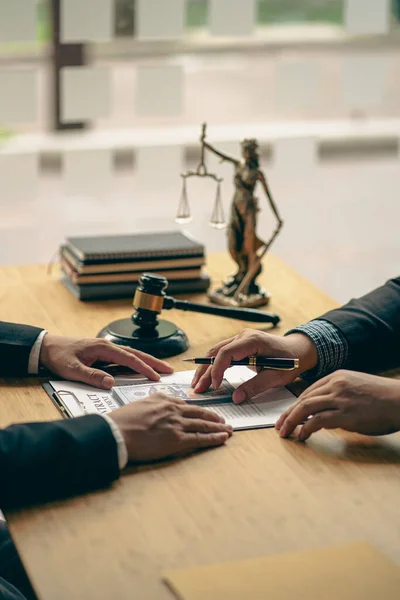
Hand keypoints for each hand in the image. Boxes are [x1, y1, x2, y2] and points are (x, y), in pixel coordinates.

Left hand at [39, 335, 172, 388]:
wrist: (46, 347)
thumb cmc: (58, 356)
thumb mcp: (71, 369)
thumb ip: (91, 376)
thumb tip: (110, 383)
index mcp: (103, 348)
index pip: (129, 358)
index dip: (144, 368)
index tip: (156, 377)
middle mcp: (107, 346)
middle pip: (136, 354)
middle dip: (154, 362)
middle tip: (169, 370)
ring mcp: (106, 348)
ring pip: (132, 354)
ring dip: (147, 361)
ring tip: (162, 369)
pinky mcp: (103, 353)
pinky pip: (125, 358)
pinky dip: (137, 362)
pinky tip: (143, 368)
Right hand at [110, 393, 232, 462]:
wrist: (116, 432)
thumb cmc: (123, 420)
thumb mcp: (140, 402)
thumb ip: (153, 399)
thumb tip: (158, 398)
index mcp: (165, 400)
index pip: (187, 404)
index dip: (199, 409)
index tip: (206, 412)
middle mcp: (173, 410)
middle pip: (200, 413)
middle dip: (214, 417)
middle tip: (224, 420)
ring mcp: (176, 424)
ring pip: (203, 425)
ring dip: (219, 427)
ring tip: (229, 429)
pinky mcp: (176, 440)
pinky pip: (200, 438)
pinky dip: (214, 438)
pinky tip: (223, 438)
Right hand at [192, 329, 317, 403]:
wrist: (299, 350)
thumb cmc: (290, 362)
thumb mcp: (275, 377)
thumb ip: (255, 386)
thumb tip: (236, 398)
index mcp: (253, 340)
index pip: (226, 352)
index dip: (217, 369)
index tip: (214, 385)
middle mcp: (243, 336)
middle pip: (217, 352)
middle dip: (205, 370)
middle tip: (197, 388)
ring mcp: (240, 338)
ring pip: (216, 352)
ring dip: (206, 368)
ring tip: (197, 383)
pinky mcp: (240, 344)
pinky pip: (222, 353)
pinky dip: (213, 365)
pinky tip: (206, 376)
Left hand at [276, 370, 399, 441]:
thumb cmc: (383, 398)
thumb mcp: (357, 388)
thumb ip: (339, 396)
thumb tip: (323, 413)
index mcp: (337, 377)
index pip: (308, 391)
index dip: (295, 405)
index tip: (287, 415)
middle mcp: (336, 384)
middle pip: (303, 398)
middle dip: (288, 414)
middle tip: (279, 426)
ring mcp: (340, 398)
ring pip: (306, 408)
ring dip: (292, 421)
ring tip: (285, 433)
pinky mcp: (346, 414)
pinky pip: (318, 420)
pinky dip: (306, 429)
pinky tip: (302, 436)